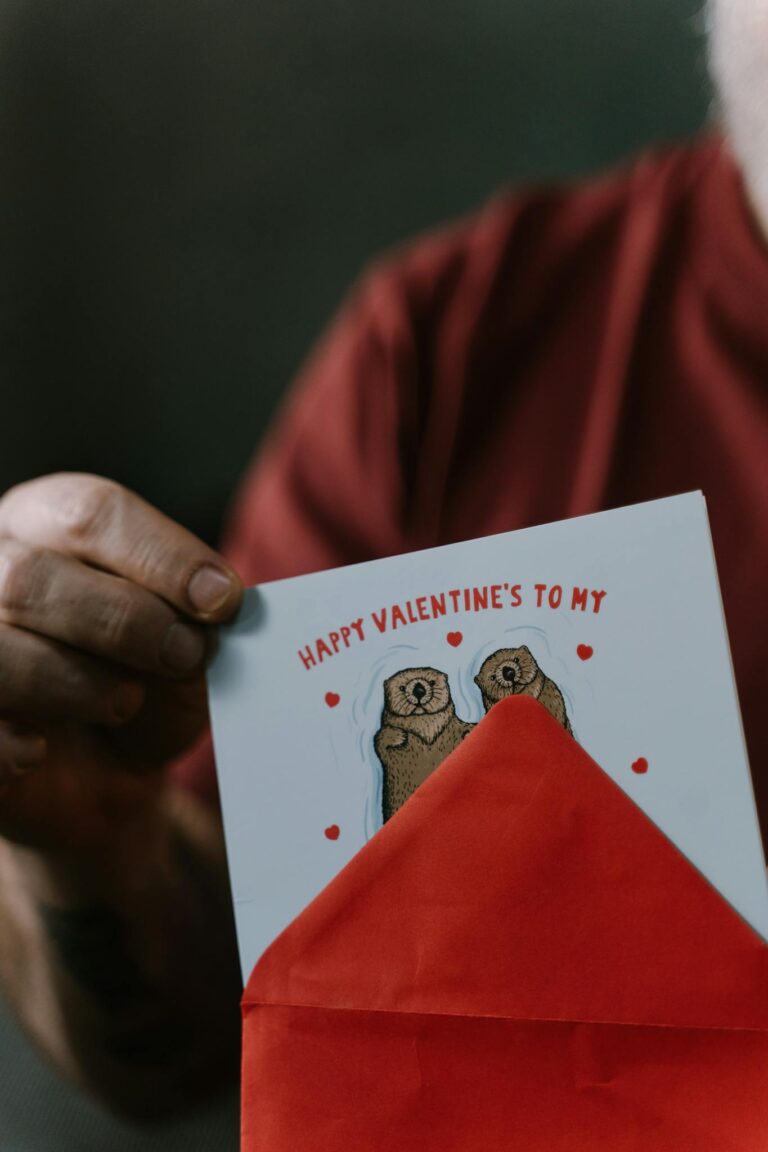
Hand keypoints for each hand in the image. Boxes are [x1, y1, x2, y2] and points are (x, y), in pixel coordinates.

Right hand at [0, 473, 241, 854]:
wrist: (95, 774)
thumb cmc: (136, 691)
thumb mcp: (181, 664)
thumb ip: (191, 635)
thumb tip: (208, 625)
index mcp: (45, 525)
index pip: (92, 513)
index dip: (163, 556)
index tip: (221, 600)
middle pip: (34, 575)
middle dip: (124, 619)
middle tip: (184, 655)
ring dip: (73, 680)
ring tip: (123, 704)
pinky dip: (8, 745)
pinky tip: (39, 750)